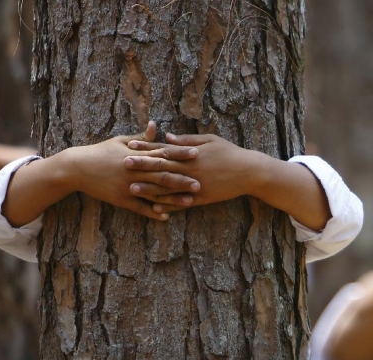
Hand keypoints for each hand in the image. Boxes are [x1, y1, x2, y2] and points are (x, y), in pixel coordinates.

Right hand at [63, 123, 201, 218]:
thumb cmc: (101, 152)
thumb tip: (156, 126)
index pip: (163, 153)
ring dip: (173, 198)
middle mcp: (135, 171)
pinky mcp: (121, 199)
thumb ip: (142, 137)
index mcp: (136, 154)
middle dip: (182, 179)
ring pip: (155, 193)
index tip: (197, 154)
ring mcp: (128, 186)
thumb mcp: (121, 141)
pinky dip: (153, 213)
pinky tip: (166, 217)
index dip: (181, 154)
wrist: (77, 168)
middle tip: (201, 182)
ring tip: (190, 202)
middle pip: (163, 175)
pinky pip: (140, 207)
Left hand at [124, 133, 265, 211]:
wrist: (249, 172)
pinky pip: (181, 203)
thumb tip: (166, 137)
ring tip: (132, 188)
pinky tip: (155, 209)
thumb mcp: (210, 140)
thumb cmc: (230, 153)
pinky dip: (168, 206)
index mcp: (191, 154)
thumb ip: (187, 140)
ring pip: (167, 188)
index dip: (146, 147)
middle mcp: (190, 170)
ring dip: (149, 188)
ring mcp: (194, 185)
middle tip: (123, 163)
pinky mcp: (201, 198)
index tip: (130, 145)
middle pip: (161, 168)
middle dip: (141, 166)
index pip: (163, 150)